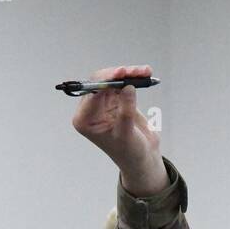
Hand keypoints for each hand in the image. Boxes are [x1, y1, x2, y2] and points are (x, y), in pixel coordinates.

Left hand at [71, 64, 167, 195]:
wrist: (141, 157)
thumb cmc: (129, 152)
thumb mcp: (126, 134)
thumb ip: (125, 111)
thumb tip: (128, 87)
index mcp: (84, 119)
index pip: (92, 92)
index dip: (106, 80)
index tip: (121, 73)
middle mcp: (91, 109)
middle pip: (101, 81)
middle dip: (119, 74)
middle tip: (136, 71)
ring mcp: (103, 102)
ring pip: (113, 79)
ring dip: (129, 73)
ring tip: (144, 72)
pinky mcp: (116, 99)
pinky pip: (123, 83)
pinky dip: (134, 78)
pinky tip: (145, 75)